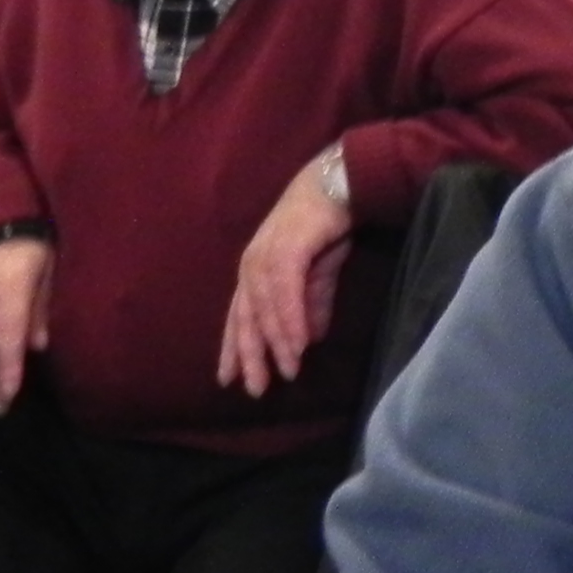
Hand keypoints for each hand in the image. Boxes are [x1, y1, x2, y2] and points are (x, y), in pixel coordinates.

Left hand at [219, 149, 357, 396]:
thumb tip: (308, 341)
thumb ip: (313, 304)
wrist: (341, 183)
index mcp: (255, 270)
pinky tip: (298, 343)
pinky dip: (290, 319)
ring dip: (276, 342)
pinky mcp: (286, 248)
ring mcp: (266, 255)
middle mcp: (252, 264)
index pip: (240, 316)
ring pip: (264, 308)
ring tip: (288, 370)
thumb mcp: (320, 273)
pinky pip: (284, 292)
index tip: (231, 380)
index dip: (235, 348)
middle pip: (245, 317)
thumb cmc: (326, 225)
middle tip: (256, 388)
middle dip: (250, 354)